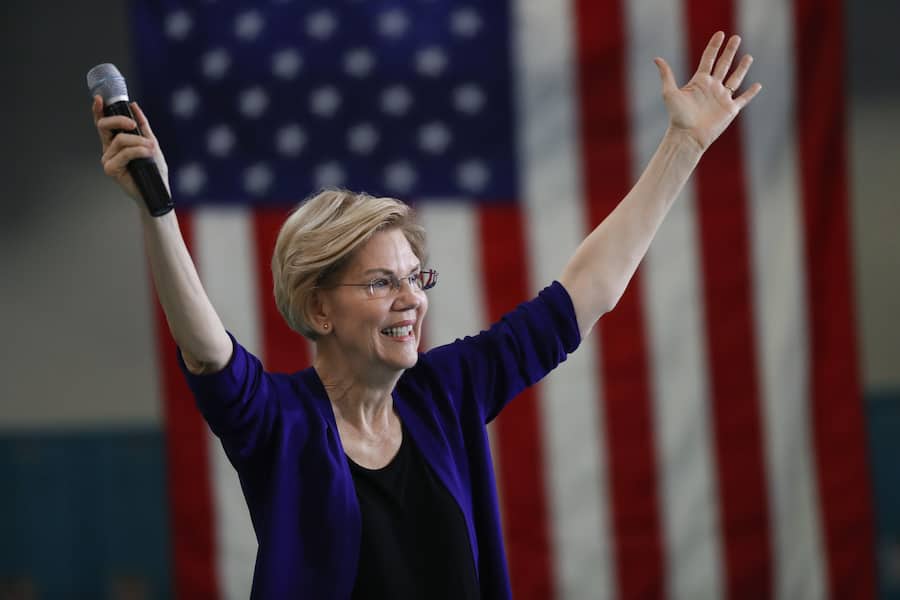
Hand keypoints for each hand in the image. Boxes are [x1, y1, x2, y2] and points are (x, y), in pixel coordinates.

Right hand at [92, 95, 169, 203]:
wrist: (158, 190)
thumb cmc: (154, 169)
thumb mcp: (151, 142)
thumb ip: (142, 125)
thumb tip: (134, 105)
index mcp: (115, 142)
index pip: (103, 124)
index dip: (98, 110)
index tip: (99, 99)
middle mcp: (108, 149)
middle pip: (104, 126)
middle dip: (120, 120)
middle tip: (133, 125)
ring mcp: (108, 159)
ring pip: (120, 140)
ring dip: (139, 141)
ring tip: (151, 149)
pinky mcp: (111, 169)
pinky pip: (124, 153)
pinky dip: (138, 151)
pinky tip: (147, 154)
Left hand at [654, 31, 761, 151]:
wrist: (688, 136)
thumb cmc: (678, 116)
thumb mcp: (669, 93)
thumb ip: (667, 75)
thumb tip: (656, 58)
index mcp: (699, 81)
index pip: (709, 58)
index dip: (714, 45)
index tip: (720, 33)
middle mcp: (712, 87)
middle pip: (723, 64)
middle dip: (730, 51)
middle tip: (736, 37)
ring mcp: (722, 98)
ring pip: (735, 79)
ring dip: (742, 68)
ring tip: (748, 57)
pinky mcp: (730, 110)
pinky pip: (743, 99)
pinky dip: (751, 93)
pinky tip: (758, 85)